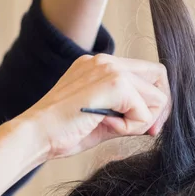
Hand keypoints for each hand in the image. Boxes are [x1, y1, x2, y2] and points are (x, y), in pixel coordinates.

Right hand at [22, 54, 170, 158]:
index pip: (146, 73)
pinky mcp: (114, 83)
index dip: (153, 101)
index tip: (146, 126)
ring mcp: (110, 68)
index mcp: (99, 65)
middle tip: (148, 132)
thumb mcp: (102, 118)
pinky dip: (131, 127)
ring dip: (141, 120)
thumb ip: (126, 113)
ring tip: (112, 128)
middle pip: (158, 76)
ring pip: (156, 96)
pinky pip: (144, 111)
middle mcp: (106, 60)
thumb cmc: (61, 132)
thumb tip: (154, 120)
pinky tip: (106, 128)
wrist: (35, 135)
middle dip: (158, 109)